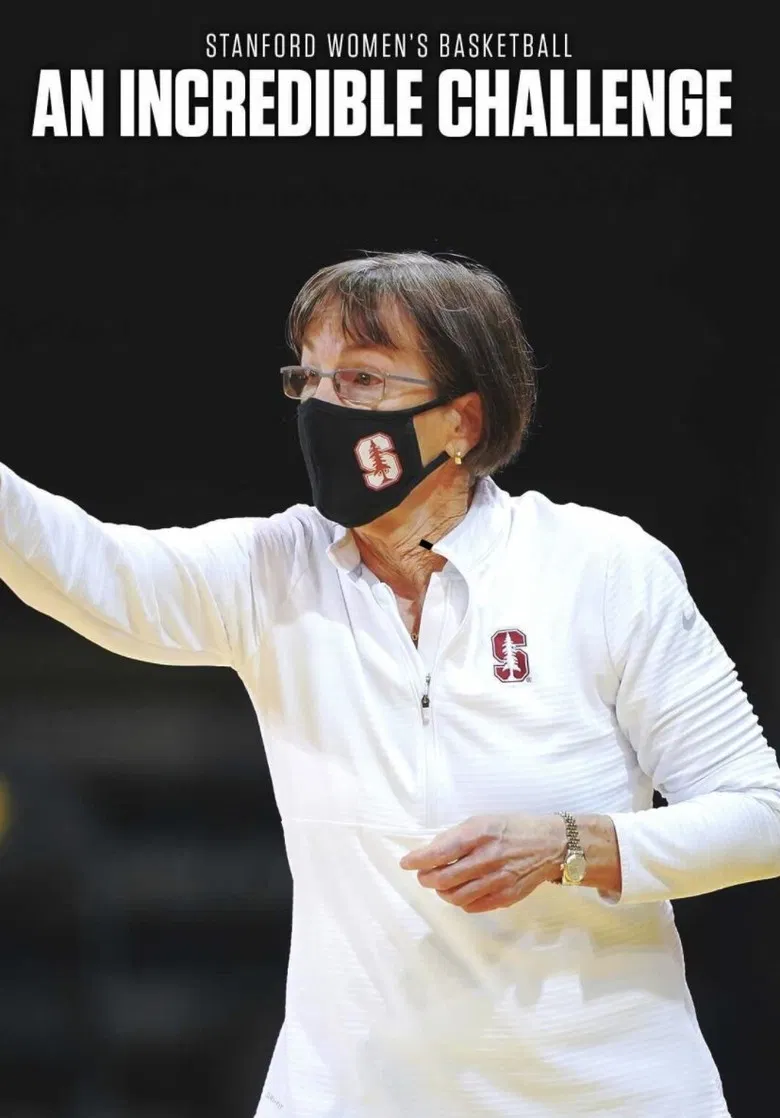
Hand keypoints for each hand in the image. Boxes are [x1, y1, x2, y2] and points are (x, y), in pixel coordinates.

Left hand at [399, 813, 565, 912]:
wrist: (550, 844)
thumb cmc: (512, 828)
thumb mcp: (483, 820)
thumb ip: (457, 836)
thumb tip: (430, 851)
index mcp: (480, 834)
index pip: (441, 851)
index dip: (418, 860)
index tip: (406, 863)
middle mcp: (487, 858)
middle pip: (444, 878)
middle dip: (426, 879)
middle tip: (423, 876)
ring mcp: (498, 880)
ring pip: (456, 896)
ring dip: (442, 892)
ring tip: (441, 885)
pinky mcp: (506, 897)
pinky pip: (473, 906)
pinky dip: (461, 901)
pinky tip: (462, 892)